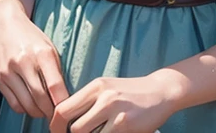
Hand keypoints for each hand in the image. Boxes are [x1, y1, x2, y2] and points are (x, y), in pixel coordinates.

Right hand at [0, 0, 68, 120]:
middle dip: (51, 112)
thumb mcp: (49, 48)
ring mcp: (8, 71)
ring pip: (27, 105)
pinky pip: (14, 104)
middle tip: (56, 115)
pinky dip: (24, 109)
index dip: (63, 103)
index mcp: (41, 53)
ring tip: (43, 110)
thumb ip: (56, 72)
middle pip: (41, 99)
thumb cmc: (30, 36)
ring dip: (38, 113)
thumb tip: (63, 99)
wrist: (4, 23)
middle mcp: (23, 61)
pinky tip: (30, 103)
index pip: (55, 86)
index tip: (67, 110)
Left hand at [49, 72, 182, 132]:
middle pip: (74, 127)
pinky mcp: (127, 125)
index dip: (55, 126)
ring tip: (97, 132)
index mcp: (95, 86)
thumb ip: (87, 102)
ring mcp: (116, 112)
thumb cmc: (129, 93)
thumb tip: (65, 120)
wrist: (160, 91)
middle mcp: (103, 97)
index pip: (63, 109)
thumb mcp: (106, 89)